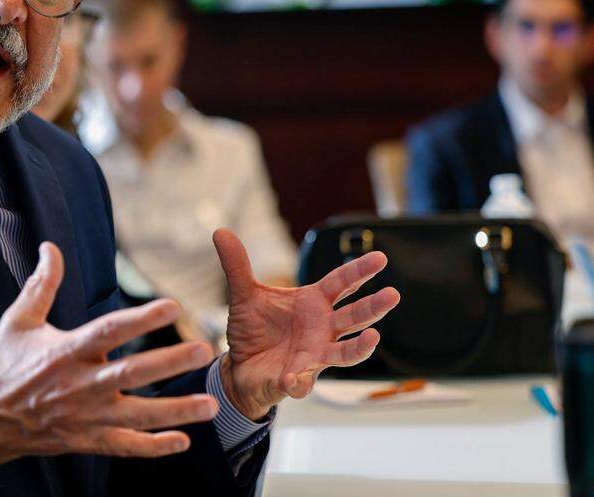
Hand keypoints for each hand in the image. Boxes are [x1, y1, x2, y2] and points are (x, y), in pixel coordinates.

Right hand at [0, 242, 218, 481]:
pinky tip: (183, 440)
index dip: (141, 318)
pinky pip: (125, 447)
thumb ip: (41, 284)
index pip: (109, 331)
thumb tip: (50, 246)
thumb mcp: (18, 321)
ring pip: (138, 417)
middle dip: (169, 363)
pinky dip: (154, 447)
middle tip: (203, 351)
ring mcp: (86, 417)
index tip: (172, 305)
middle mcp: (80, 385)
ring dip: (176, 412)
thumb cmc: (3, 366)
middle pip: (131, 374)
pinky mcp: (87, 441)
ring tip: (211, 405)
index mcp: (65, 352)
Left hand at [214, 229, 400, 419]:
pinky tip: (292, 378)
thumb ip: (237, 266)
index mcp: (313, 303)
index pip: (340, 283)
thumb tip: (220, 231)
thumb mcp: (243, 295)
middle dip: (373, 306)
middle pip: (353, 316)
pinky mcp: (297, 379)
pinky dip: (298, 381)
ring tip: (374, 338)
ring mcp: (314, 355)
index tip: (380, 256)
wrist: (239, 366)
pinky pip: (302, 381)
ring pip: (345, 353)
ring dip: (360, 347)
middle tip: (393, 294)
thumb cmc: (253, 329)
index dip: (359, 271)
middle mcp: (322, 329)